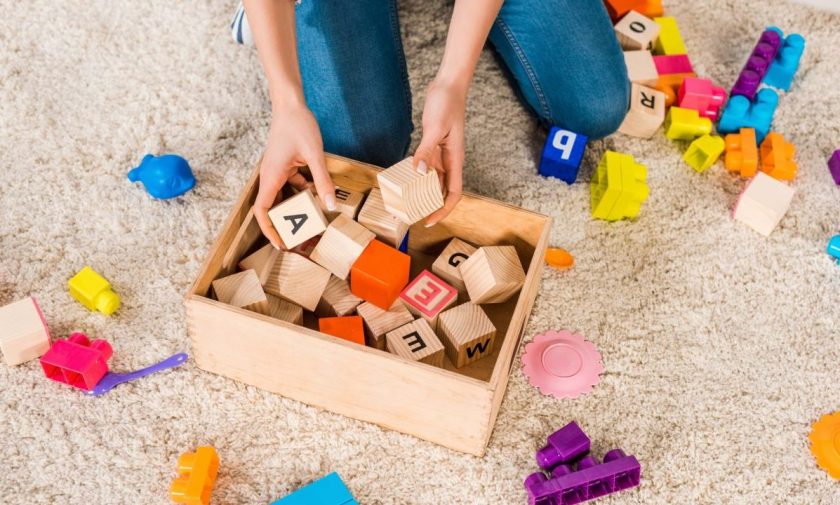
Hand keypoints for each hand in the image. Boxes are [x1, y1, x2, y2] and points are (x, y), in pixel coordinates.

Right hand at [253, 103, 335, 248]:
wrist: (291, 104)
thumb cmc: (298, 125)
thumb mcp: (315, 155)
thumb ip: (323, 181)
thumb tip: (330, 205)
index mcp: (271, 176)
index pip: (262, 210)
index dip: (269, 230)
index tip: (280, 243)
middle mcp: (270, 176)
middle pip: (272, 208)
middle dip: (284, 224)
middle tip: (301, 239)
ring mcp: (276, 171)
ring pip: (283, 196)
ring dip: (295, 208)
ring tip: (311, 221)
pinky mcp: (284, 165)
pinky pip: (291, 185)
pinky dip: (303, 191)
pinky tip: (317, 192)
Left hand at [413, 79, 465, 226]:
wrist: (448, 85)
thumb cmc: (447, 103)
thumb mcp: (435, 128)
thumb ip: (426, 150)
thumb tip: (419, 172)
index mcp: (455, 159)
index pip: (453, 193)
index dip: (443, 210)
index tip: (430, 220)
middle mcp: (449, 160)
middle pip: (442, 190)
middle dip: (429, 205)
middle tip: (410, 215)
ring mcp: (441, 153)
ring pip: (432, 180)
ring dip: (421, 191)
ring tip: (404, 202)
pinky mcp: (432, 145)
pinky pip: (424, 166)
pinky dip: (416, 174)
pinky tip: (403, 179)